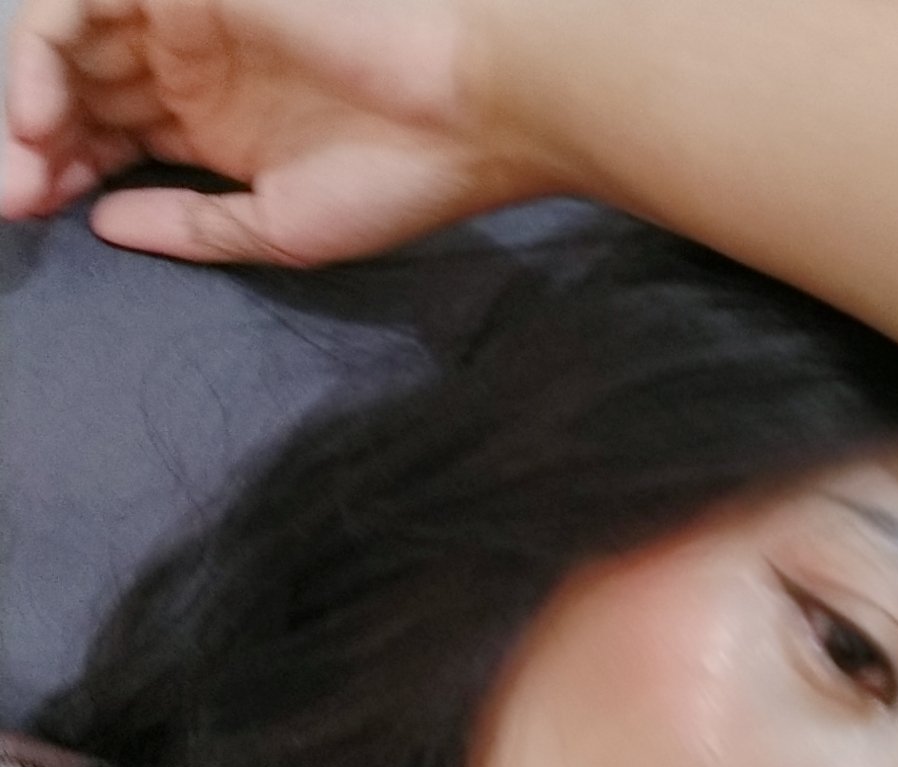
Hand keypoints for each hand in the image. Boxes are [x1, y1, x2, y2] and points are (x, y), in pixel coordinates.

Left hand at [1, 0, 543, 262]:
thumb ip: (190, 226)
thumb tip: (104, 228)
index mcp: (216, 125)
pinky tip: (46, 113)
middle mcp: (194, 67)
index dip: (62, 172)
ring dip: (33, 99)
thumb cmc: (393, 182)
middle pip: (80, 91)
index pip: (110, 137)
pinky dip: (53, 46)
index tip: (33, 215)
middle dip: (35, 144)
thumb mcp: (278, 229)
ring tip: (30, 161)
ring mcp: (192, 20)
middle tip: (15, 198)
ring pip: (72, 40)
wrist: (468, 116)